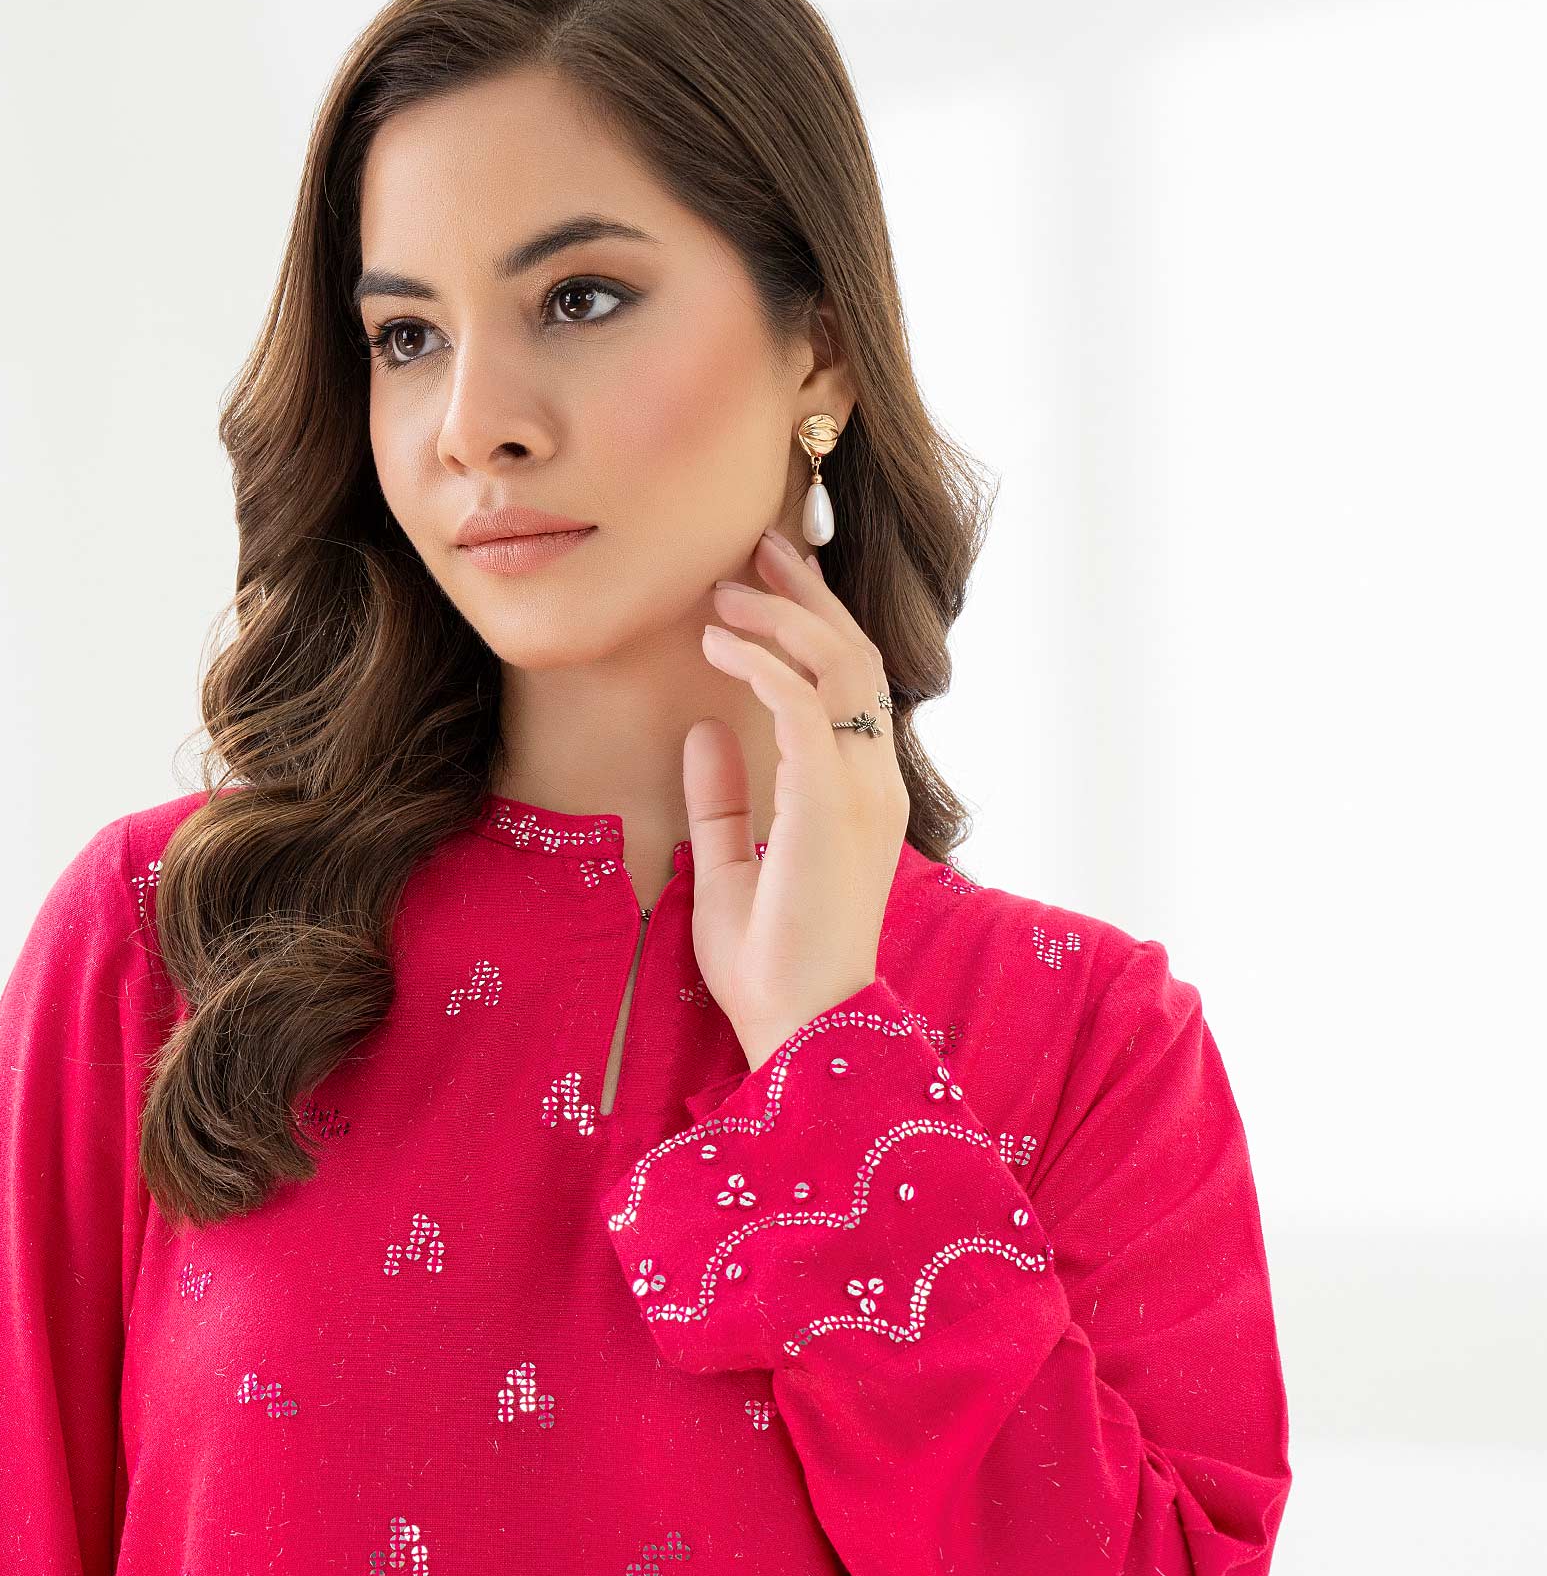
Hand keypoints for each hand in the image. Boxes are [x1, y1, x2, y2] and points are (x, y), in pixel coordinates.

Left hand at [691, 525, 909, 1069]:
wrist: (798, 1028)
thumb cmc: (768, 964)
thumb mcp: (727, 866)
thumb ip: (722, 800)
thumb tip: (703, 733)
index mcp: (859, 796)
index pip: (852, 685)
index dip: (814, 623)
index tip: (766, 581)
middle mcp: (873, 783)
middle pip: (854, 656)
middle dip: (805, 595)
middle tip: (756, 547)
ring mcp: (861, 791)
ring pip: (840, 665)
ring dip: (781, 618)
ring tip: (724, 592)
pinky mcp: (832, 804)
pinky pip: (808, 706)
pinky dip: (764, 663)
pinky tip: (721, 644)